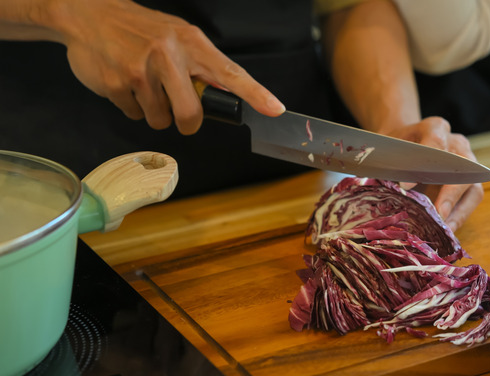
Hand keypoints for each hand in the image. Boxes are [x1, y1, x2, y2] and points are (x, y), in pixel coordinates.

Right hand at [48, 0, 283, 133]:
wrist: (89, 14)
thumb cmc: (141, 30)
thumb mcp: (178, 36)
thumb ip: (201, 64)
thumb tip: (225, 93)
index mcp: (191, 43)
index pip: (230, 72)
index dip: (255, 94)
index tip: (275, 109)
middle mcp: (167, 55)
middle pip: (190, 115)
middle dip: (186, 123)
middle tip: (180, 115)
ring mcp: (139, 71)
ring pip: (159, 119)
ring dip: (154, 112)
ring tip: (144, 85)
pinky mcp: (115, 84)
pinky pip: (133, 115)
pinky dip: (131, 106)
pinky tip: (124, 83)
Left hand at [386, 117, 483, 231]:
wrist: (404, 145)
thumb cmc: (396, 147)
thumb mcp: (389, 148)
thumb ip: (392, 163)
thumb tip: (398, 190)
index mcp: (435, 127)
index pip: (435, 140)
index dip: (423, 163)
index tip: (406, 185)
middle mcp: (456, 144)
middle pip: (462, 166)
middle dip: (451, 192)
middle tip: (439, 214)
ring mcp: (467, 163)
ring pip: (473, 187)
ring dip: (460, 211)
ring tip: (446, 230)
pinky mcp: (469, 182)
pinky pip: (471, 200)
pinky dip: (459, 216)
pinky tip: (447, 230)